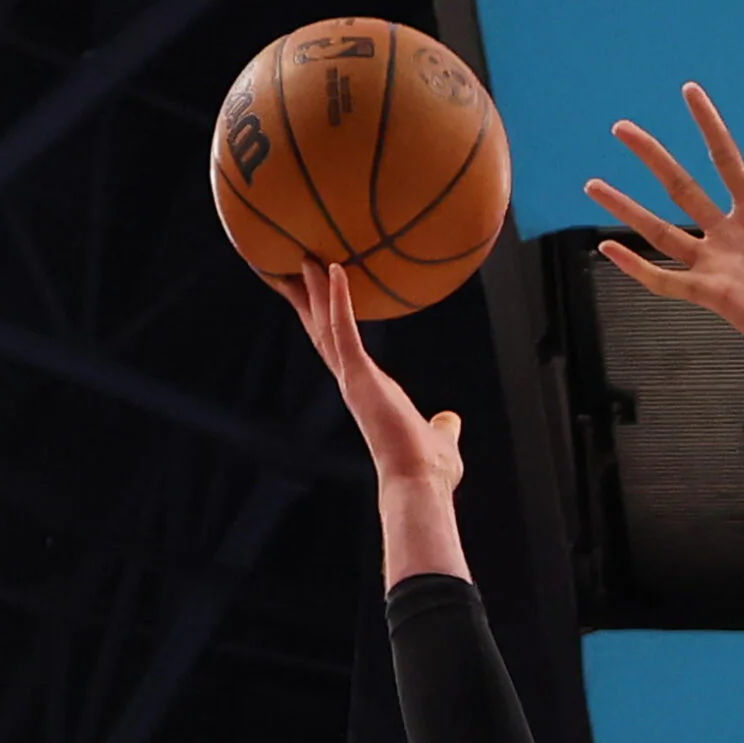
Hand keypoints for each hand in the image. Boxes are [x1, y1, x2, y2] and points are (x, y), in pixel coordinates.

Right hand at [267, 262, 464, 491]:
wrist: (420, 485)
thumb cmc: (428, 470)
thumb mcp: (439, 437)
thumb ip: (443, 426)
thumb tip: (450, 421)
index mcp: (369, 392)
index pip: (341, 351)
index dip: (327, 324)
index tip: (316, 302)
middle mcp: (354, 383)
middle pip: (323, 332)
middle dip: (310, 300)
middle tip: (293, 267)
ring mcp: (354, 380)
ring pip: (327, 326)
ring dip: (318, 291)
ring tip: (307, 257)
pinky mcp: (360, 377)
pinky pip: (345, 330)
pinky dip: (340, 300)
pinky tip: (336, 269)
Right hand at [587, 83, 743, 378]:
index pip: (726, 161)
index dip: (709, 128)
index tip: (690, 95)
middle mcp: (731, 237)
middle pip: (682, 188)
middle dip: (652, 157)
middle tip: (622, 129)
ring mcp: (719, 265)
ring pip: (663, 231)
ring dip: (628, 209)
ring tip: (594, 185)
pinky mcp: (715, 296)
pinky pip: (668, 281)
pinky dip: (638, 267)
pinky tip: (609, 249)